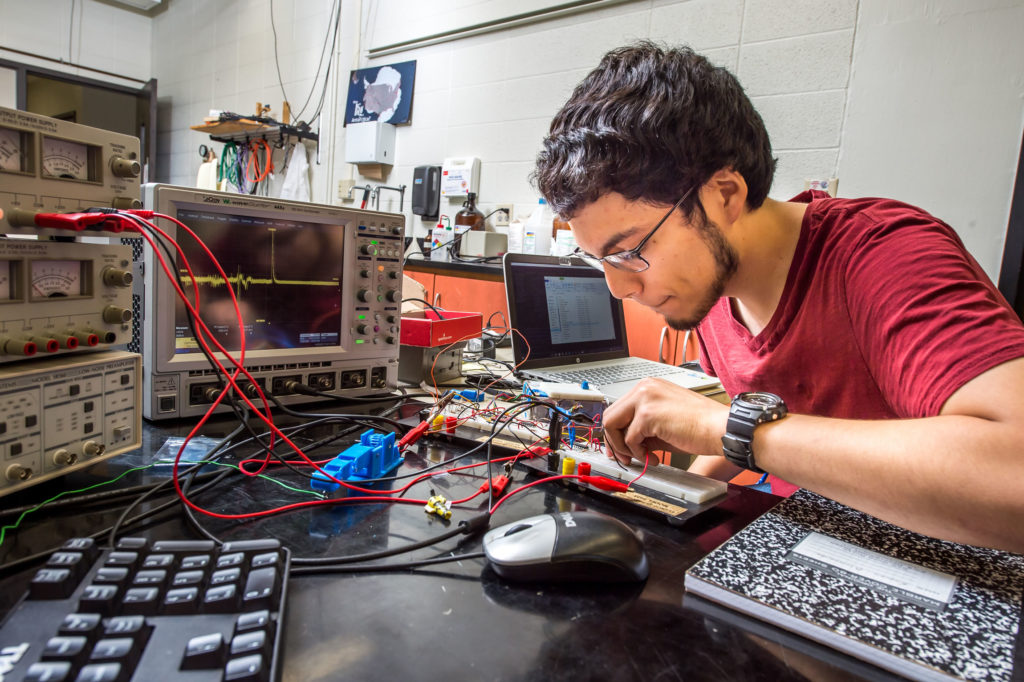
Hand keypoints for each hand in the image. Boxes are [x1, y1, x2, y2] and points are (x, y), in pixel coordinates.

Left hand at [601, 378, 728, 464]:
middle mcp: (645, 387)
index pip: (618, 408)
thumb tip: (624, 445)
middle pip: (610, 415)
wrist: (720, 429)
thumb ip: (642, 429)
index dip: (614, 432)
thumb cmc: (701, 426)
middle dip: (614, 442)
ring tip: (644, 458)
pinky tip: (654, 458)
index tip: (618, 449)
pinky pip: (629, 439)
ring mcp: (645, 398)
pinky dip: (638, 454)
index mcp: (649, 387)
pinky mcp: (648, 414)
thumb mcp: (663, 424)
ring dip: (624, 449)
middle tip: (624, 459)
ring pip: (612, 426)